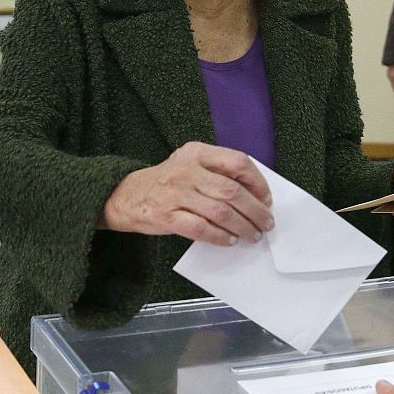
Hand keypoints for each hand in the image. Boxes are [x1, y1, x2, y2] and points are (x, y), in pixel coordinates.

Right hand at [100, 142, 272, 245]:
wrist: (126, 195)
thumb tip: (256, 194)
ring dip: (242, 227)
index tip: (266, 198)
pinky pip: (201, 229)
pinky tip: (230, 240)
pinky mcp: (166, 216)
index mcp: (197, 152)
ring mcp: (175, 193)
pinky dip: (220, 237)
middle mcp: (186, 170)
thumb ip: (218, 172)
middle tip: (266, 223)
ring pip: (220, 212)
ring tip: (252, 235)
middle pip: (232, 191)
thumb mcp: (191, 164)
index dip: (258, 182)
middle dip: (255, 210)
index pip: (238, 162)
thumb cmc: (168, 181)